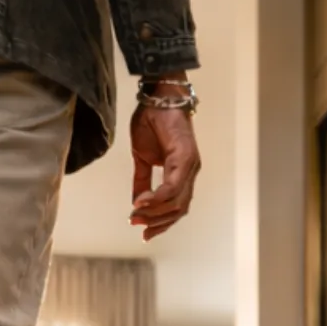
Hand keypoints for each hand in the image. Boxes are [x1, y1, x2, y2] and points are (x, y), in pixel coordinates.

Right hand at [129, 101, 199, 240]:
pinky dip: (156, 198)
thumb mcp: (142, 157)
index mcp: (182, 174)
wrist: (158, 94)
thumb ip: (141, 181)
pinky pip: (172, 187)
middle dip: (156, 222)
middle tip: (136, 224)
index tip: (142, 232)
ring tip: (135, 214)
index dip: (160, 223)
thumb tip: (136, 204)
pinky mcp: (185, 157)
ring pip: (176, 203)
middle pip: (178, 210)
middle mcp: (190, 172)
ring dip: (155, 213)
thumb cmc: (152, 121)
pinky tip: (140, 201)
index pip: (176, 207)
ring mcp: (191, 166)